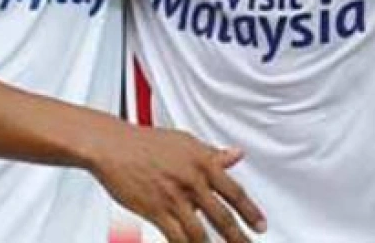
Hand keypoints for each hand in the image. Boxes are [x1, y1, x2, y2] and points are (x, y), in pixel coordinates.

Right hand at [88, 124, 265, 242]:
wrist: (114, 147)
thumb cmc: (147, 143)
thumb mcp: (186, 142)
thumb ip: (212, 153)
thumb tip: (236, 155)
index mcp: (203, 162)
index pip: (234, 192)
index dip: (250, 211)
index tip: (260, 225)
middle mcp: (192, 181)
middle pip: (222, 217)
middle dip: (238, 237)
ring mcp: (173, 198)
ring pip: (200, 232)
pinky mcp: (155, 211)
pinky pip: (175, 236)